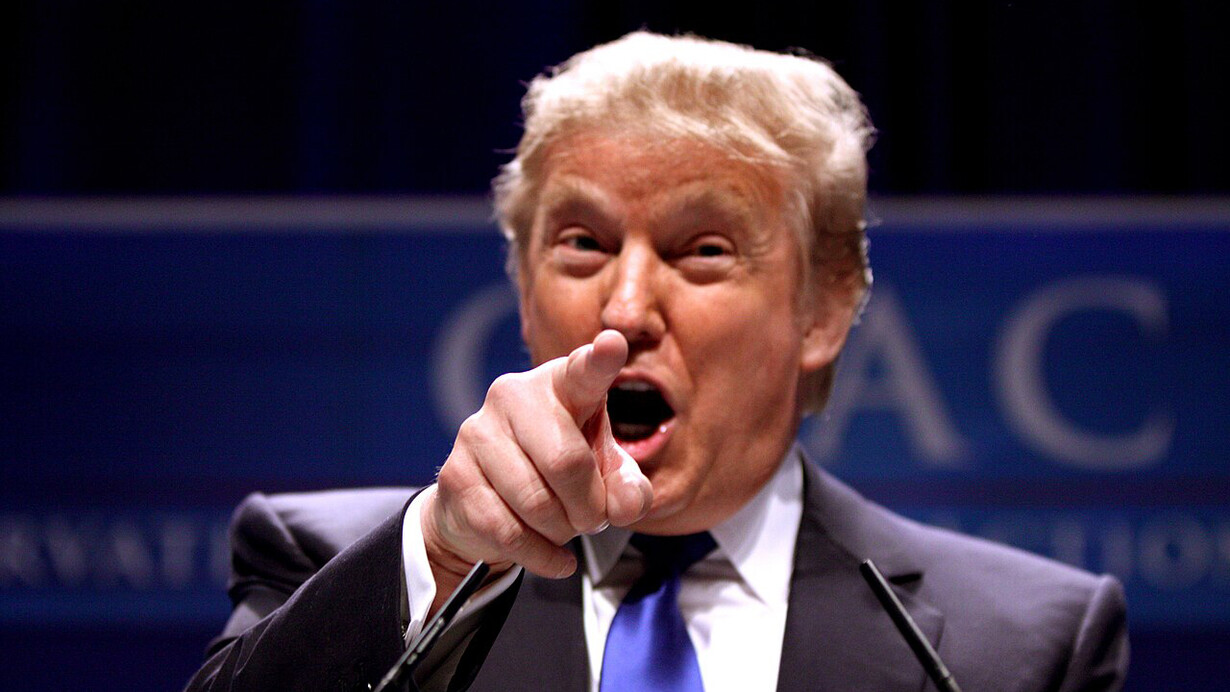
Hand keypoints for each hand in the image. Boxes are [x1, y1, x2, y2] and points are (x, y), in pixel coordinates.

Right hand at [421, 330, 652, 599]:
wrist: (484, 508)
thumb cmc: (558, 477)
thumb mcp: (605, 479)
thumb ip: (629, 490)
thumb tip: (624, 505)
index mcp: (561, 384)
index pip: (584, 371)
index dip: (601, 360)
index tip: (614, 344)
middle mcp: (514, 395)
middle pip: (567, 461)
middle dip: (588, 506)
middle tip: (591, 519)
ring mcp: (478, 431)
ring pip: (536, 501)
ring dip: (561, 531)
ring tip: (563, 527)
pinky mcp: (455, 474)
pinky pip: (508, 530)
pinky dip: (540, 555)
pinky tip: (552, 556)